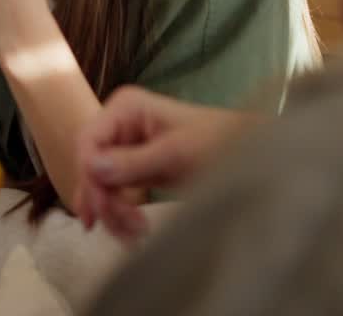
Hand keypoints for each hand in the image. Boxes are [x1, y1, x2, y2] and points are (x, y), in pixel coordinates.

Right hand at [73, 85, 255, 241]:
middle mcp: (119, 124)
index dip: (89, 173)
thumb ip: (133, 161)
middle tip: (128, 227)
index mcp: (126, 108)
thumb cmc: (220, 144)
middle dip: (105, 199)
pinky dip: (121, 215)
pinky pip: (114, 194)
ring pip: (99, 185)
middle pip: (90, 166)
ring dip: (113, 213)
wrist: (253, 156)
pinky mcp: (134, 169)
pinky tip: (134, 233)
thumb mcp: (177, 154)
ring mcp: (125, 147)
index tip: (103, 205)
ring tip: (137, 235)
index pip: (88, 140)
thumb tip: (91, 168)